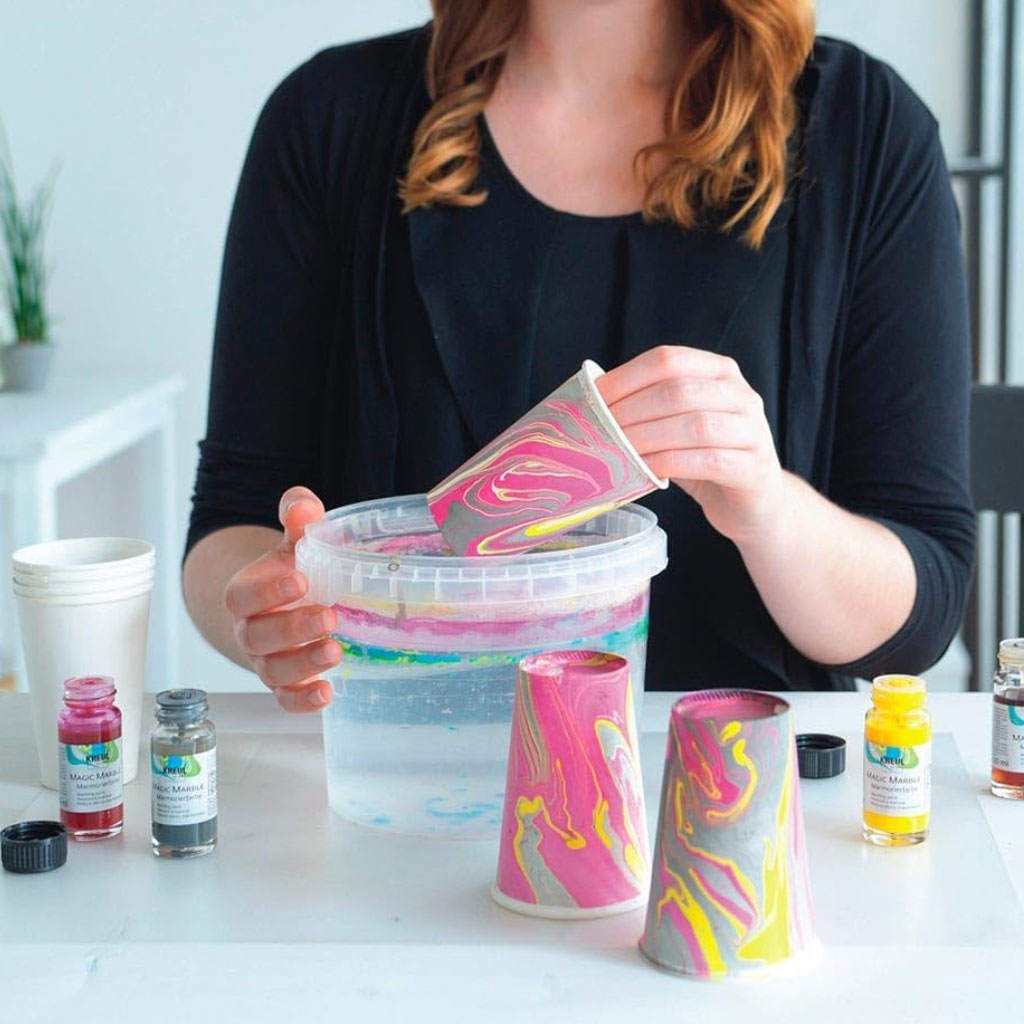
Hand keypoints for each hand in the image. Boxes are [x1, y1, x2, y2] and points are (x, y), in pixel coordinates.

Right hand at [224, 486, 340, 712]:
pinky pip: (287, 700)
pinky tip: (328, 693)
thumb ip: (298, 518)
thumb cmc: (291, 571)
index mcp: (246, 595)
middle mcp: (251, 632)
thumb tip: (302, 505)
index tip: (300, 580)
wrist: (286, 606)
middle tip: (329, 616)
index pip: (242, 596)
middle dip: (292, 629)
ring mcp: (267, 662)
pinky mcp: (287, 685)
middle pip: (258, 637)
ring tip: (336, 650)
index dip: (267, 591)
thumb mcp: (294, 542)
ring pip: (273, 671)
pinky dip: (304, 702)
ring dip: (303, 665)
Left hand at [597, 346, 783, 545]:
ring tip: (618, 452)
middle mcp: (741, 394)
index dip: (626, 378)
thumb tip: (590, 401)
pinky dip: (672, 464)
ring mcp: (753, 431)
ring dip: (648, 438)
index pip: (668, 359)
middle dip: (632, 411)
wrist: (753, 503)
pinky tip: (647, 471)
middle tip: (599, 431)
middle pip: (678, 391)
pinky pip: (709, 461)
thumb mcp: (676, 425)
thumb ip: (648, 408)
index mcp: (719, 371)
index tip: (593, 400)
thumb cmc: (703, 459)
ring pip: (695, 425)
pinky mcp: (754, 468)